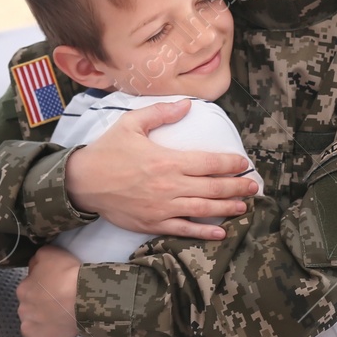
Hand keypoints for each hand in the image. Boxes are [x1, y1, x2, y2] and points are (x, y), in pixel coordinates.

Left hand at [17, 245, 81, 336]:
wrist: (84, 298)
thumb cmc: (68, 274)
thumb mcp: (50, 254)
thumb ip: (37, 260)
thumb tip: (33, 267)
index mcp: (23, 289)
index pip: (28, 290)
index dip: (43, 290)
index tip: (56, 291)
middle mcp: (22, 309)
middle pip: (29, 310)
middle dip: (41, 308)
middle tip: (59, 306)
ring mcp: (28, 330)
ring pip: (30, 328)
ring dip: (40, 326)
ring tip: (59, 323)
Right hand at [63, 99, 256, 239]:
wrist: (82, 182)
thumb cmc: (107, 151)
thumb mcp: (131, 123)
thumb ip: (161, 113)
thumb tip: (187, 105)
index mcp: (168, 160)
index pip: (210, 163)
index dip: (231, 164)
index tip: (243, 163)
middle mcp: (170, 186)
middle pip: (213, 188)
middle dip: (237, 187)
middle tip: (253, 186)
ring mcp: (162, 208)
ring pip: (203, 210)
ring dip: (227, 208)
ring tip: (243, 206)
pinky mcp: (153, 224)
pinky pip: (183, 230)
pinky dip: (204, 232)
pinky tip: (220, 232)